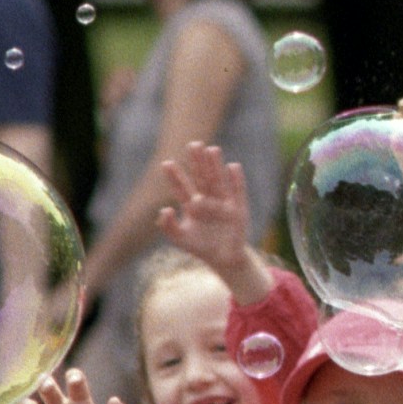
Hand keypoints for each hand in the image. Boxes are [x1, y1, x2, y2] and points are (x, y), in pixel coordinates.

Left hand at [157, 141, 270, 300]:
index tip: (166, 163)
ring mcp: (223, 202)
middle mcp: (207, 199)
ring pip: (218, 180)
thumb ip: (169, 226)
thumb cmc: (200, 247)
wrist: (224, 259)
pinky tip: (232, 166)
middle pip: (201, 177)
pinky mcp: (238, 209)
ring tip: (211, 149)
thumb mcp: (180, 239)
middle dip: (197, 162)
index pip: (182, 187)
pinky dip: (236, 179)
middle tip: (193, 144)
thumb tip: (164, 209)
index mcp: (192, 204)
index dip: (175, 176)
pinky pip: (238, 191)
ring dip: (215, 166)